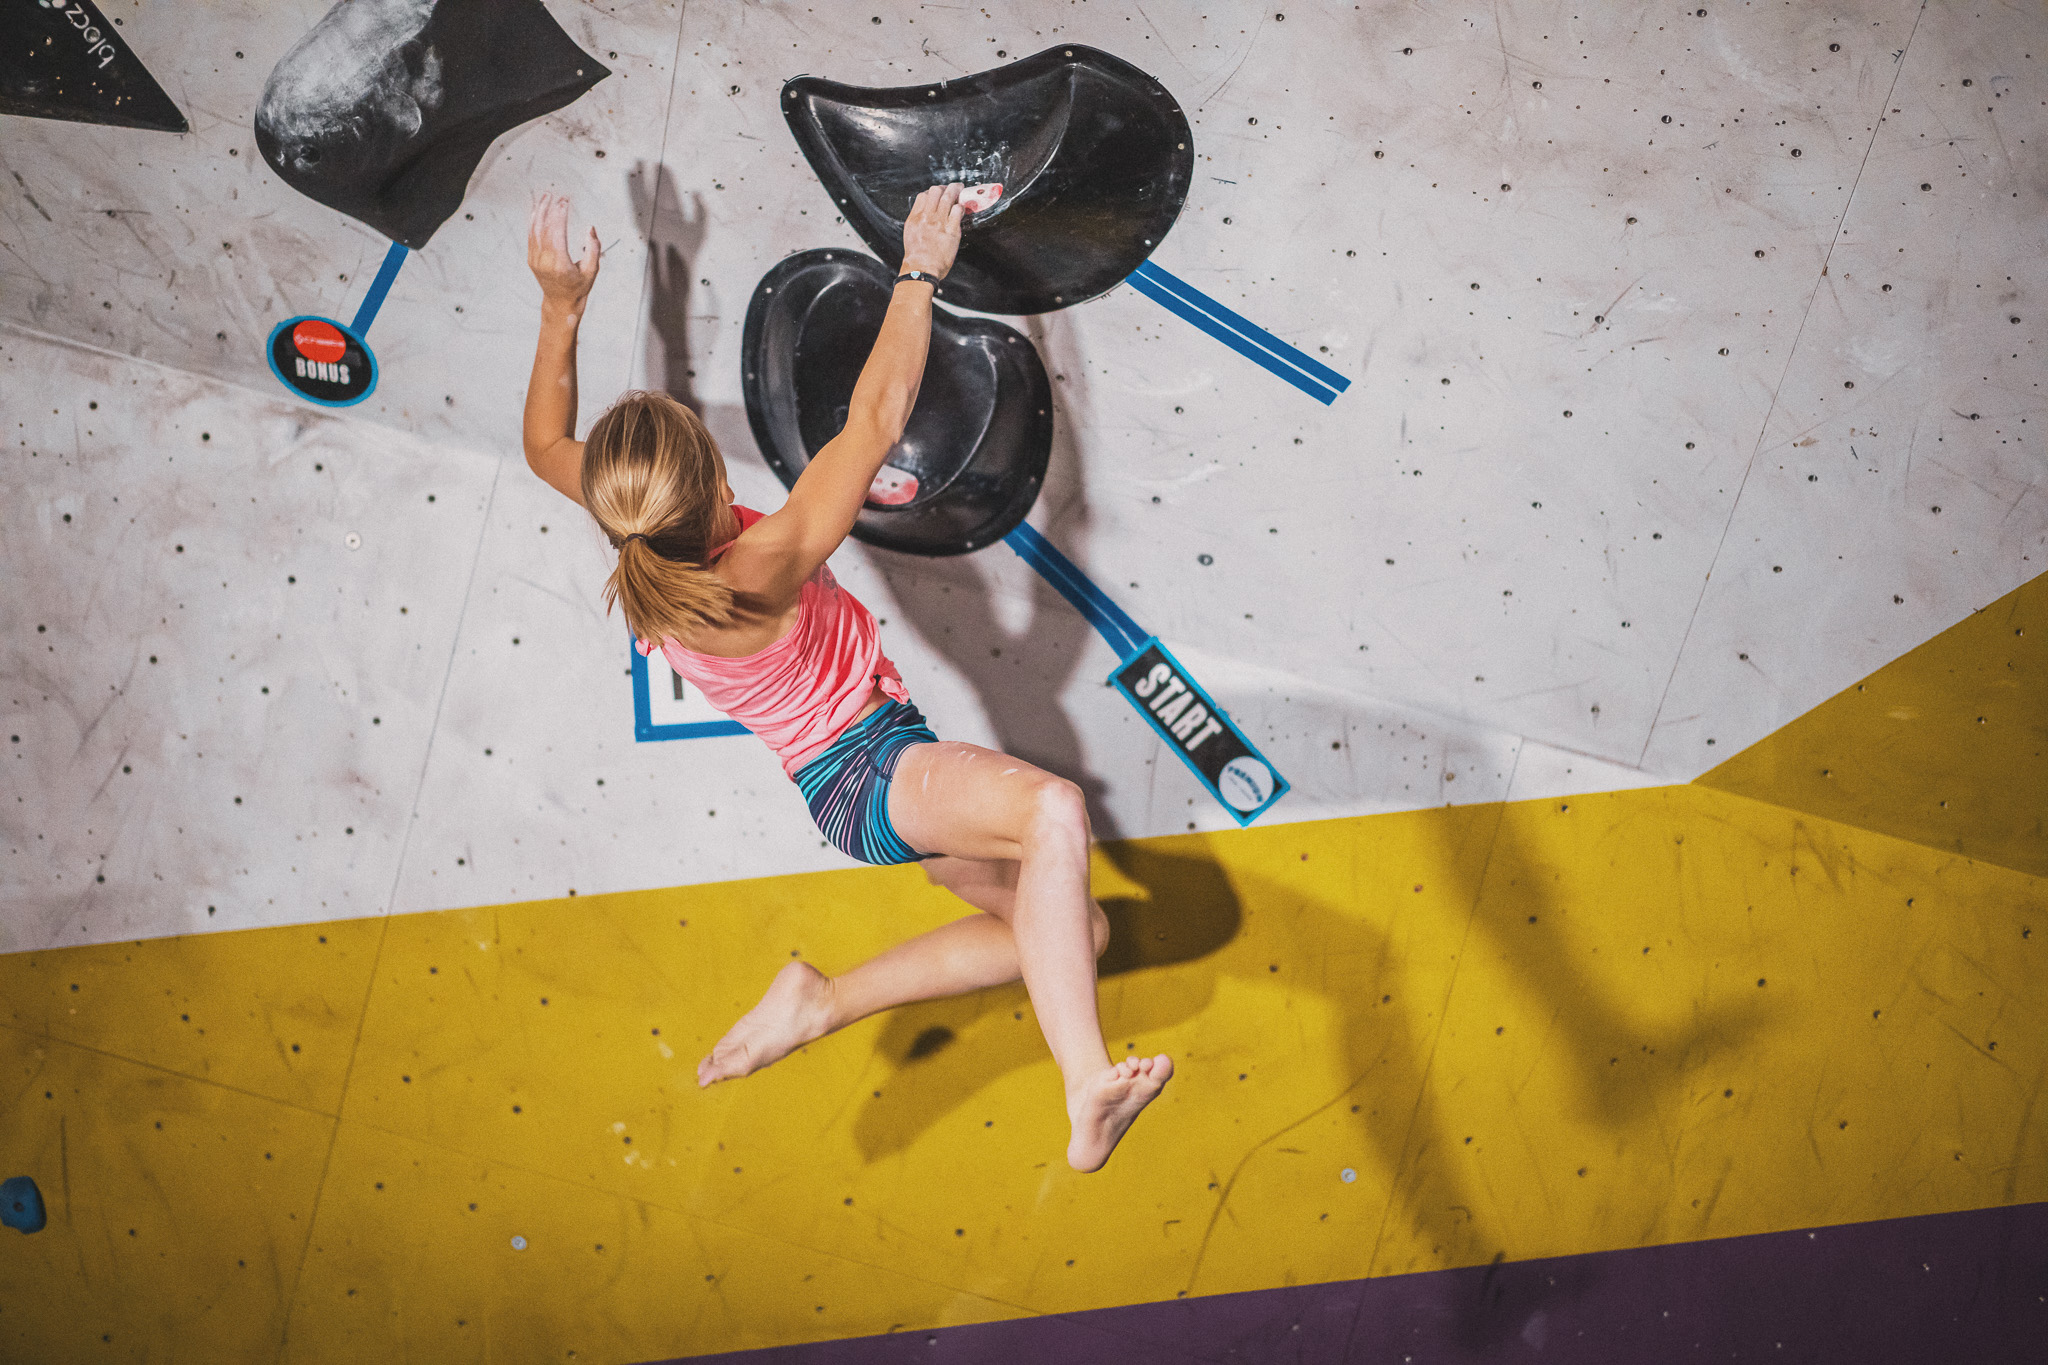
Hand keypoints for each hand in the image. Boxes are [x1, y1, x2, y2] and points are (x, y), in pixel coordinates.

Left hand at [528, 193, 600, 311]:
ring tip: (546, 196)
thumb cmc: (578, 287)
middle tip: (559, 197)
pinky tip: (538, 210)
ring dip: (540, 211)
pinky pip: (530, 236)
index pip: (557, 233)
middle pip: (545, 228)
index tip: (565, 202)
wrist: (561, 302)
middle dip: (552, 209)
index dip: (561, 215)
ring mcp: (535, 260)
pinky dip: (533, 221)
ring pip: (534, 230)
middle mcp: (544, 261)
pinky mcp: (531, 259)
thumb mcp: (592, 271)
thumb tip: (590, 228)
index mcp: (560, 264)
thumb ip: (593, 249)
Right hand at [900, 184, 962, 278]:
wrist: (922, 269)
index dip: (932, 192)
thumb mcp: (910, 234)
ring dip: (956, 189)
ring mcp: (940, 222)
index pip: (923, 196)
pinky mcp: (952, 230)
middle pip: (935, 191)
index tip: (938, 195)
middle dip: (944, 187)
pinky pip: (958, 210)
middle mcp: (927, 217)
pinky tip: (962, 209)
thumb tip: (925, 214)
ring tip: (960, 189)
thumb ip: (918, 222)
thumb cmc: (917, 257)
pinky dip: (961, 206)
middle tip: (951, 189)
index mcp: (915, 218)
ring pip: (948, 196)